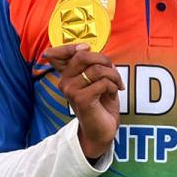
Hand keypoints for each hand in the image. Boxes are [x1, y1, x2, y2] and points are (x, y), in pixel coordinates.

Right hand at [42, 43, 123, 159]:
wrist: (101, 131)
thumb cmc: (101, 104)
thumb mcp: (97, 79)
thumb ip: (93, 64)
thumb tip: (91, 49)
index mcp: (67, 75)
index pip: (59, 53)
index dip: (72, 46)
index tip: (86, 47)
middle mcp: (64, 81)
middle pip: (82, 56)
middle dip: (104, 59)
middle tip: (112, 70)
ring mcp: (71, 90)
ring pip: (96, 69)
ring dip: (113, 75)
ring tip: (116, 85)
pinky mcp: (81, 99)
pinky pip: (102, 82)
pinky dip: (113, 86)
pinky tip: (112, 94)